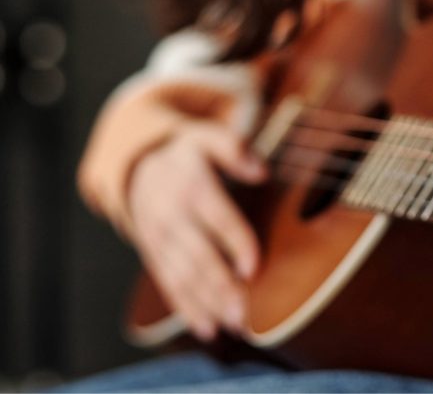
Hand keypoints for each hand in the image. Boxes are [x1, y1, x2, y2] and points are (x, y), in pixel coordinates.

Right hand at [127, 122, 266, 340]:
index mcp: (190, 185)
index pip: (216, 217)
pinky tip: (208, 329)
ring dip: (207, 303)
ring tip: (233, 324)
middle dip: (220, 285)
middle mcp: (171, 215)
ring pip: (182, 276)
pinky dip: (186, 309)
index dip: (235, 242)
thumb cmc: (188, 153)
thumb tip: (261, 171)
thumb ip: (234, 148)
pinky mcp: (154, 256)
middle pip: (197, 254)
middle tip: (244, 312)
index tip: (254, 267)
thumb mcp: (208, 137)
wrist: (137, 166)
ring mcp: (159, 239)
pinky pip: (168, 285)